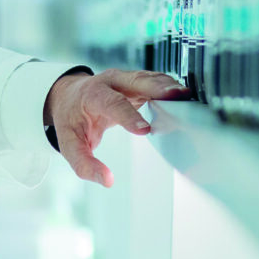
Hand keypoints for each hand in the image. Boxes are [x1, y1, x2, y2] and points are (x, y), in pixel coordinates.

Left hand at [43, 69, 190, 186]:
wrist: (69, 96)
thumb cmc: (71, 119)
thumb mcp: (69, 144)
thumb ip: (85, 164)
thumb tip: (107, 180)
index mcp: (92, 95)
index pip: (112, 104)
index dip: (129, 116)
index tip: (146, 129)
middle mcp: (111, 82)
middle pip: (137, 81)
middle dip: (158, 88)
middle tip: (179, 96)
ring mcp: (126, 79)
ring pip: (150, 78)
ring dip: (169, 86)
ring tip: (189, 97)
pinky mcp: (138, 83)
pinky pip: (156, 81)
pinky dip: (171, 88)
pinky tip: (186, 97)